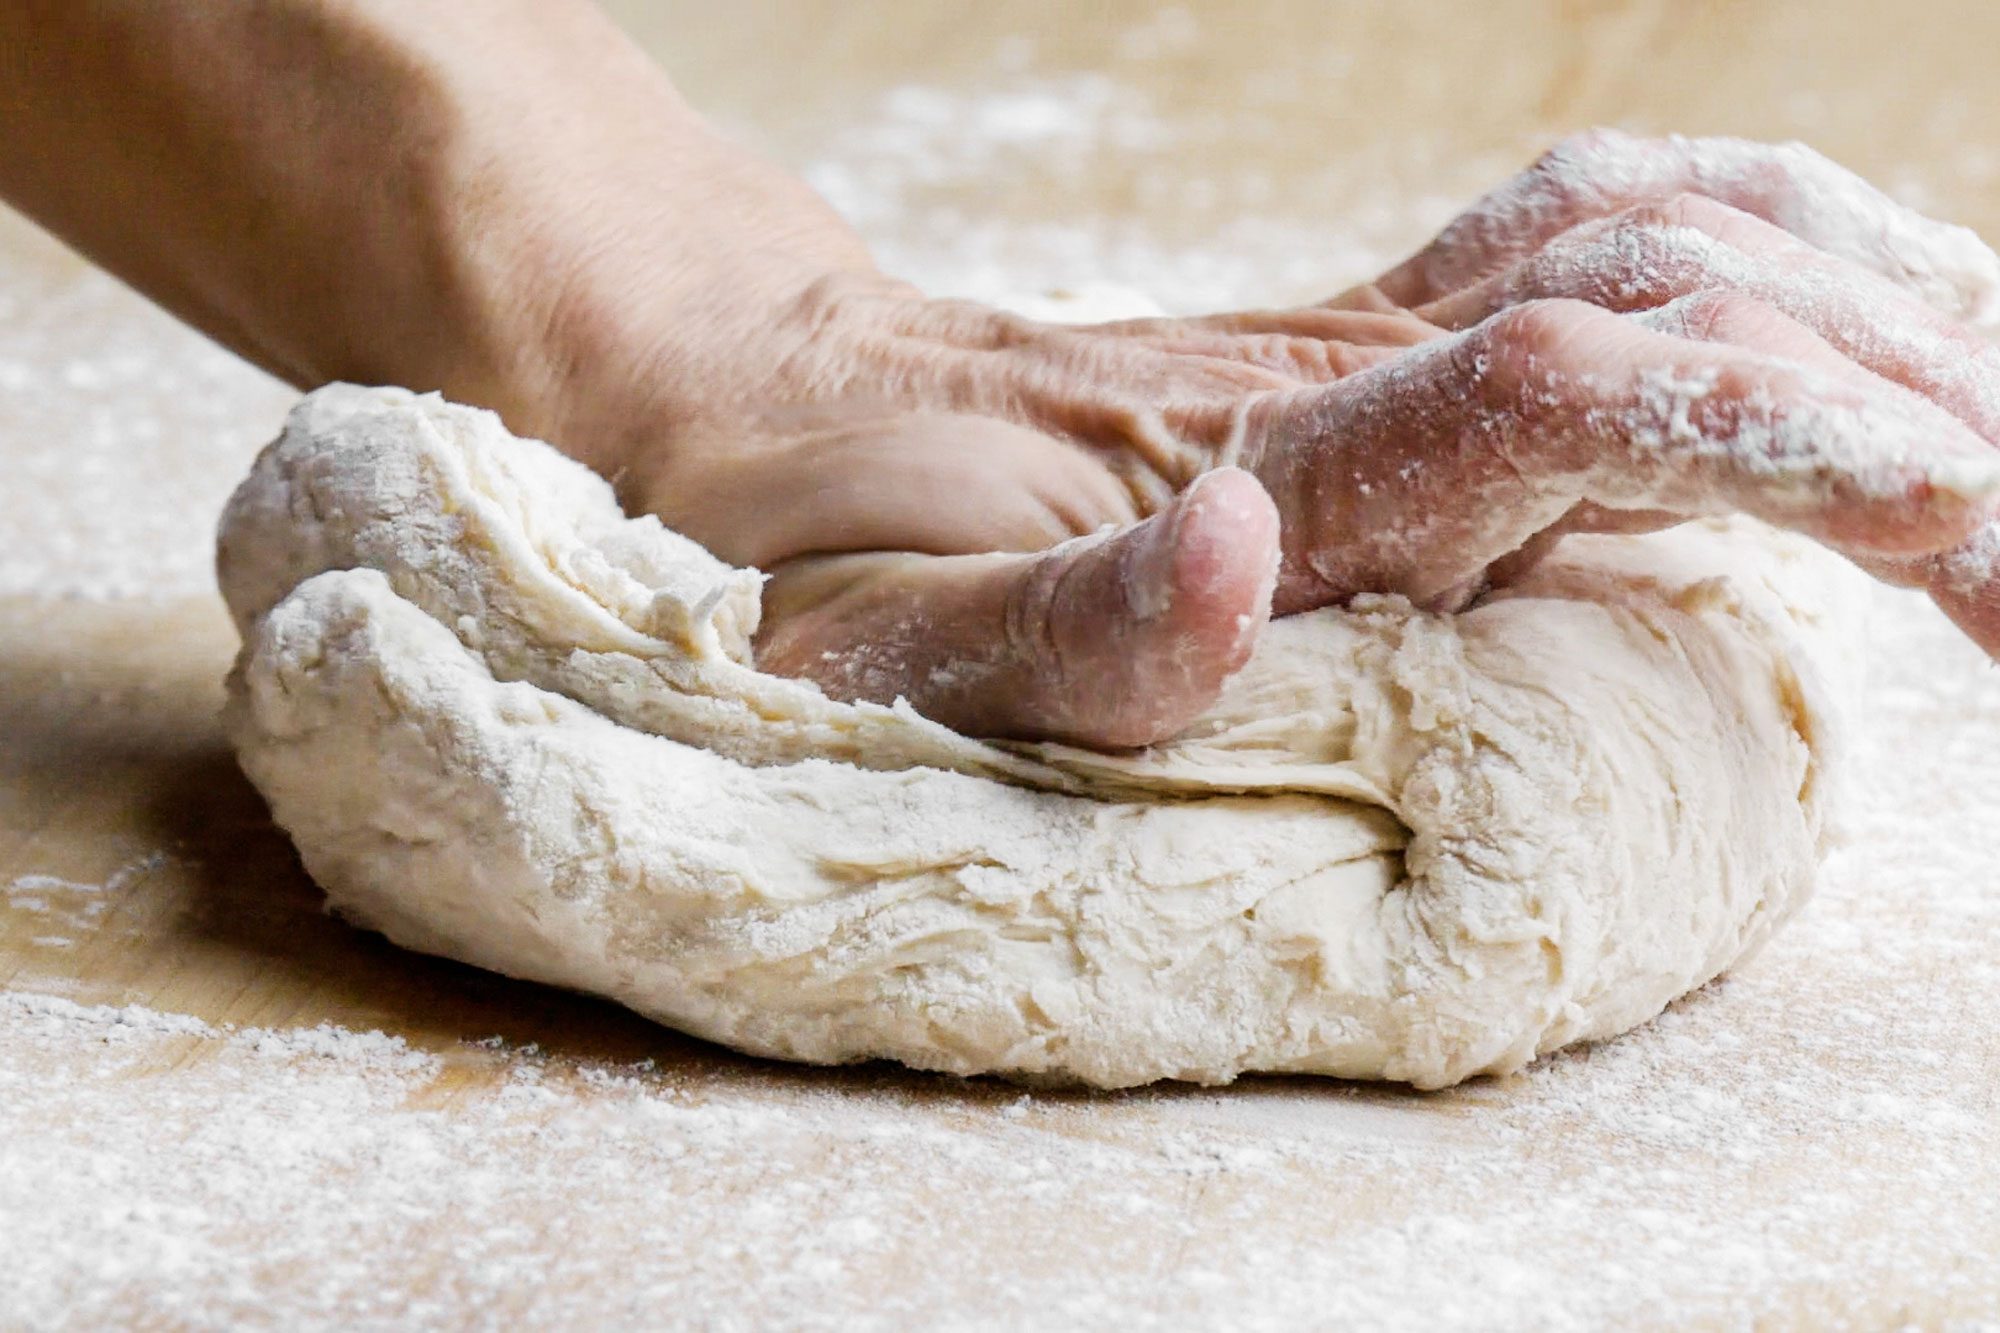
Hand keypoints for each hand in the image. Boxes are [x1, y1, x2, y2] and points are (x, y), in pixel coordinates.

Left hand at [559, 133, 1999, 746]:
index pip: (1574, 383)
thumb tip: (1241, 553)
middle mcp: (1341, 373)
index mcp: (1273, 460)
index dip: (1772, 429)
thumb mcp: (905, 651)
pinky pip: (1578, 241)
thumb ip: (1078, 637)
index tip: (1954, 505)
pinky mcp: (1346, 340)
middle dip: (1879, 379)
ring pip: (1656, 235)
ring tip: (1984, 416)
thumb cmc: (825, 545)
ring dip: (1844, 298)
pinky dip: (1734, 250)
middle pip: (1670, 285)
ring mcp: (1353, 338)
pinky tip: (1813, 300)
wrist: (772, 397)